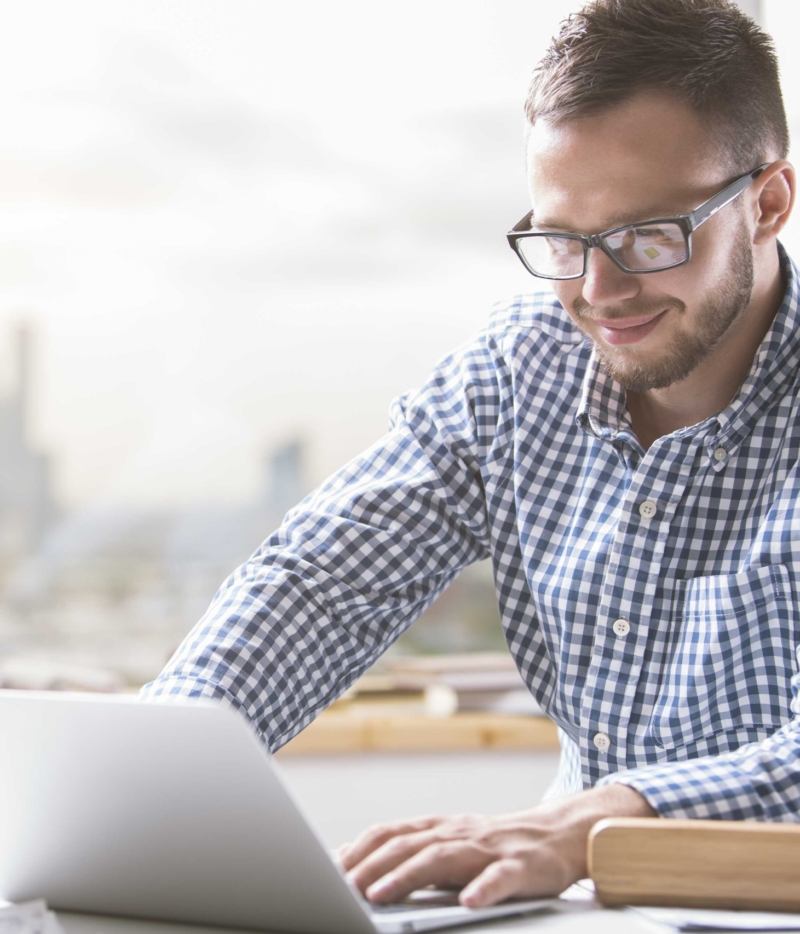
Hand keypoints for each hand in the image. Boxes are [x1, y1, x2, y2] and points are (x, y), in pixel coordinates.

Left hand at [339, 784, 654, 907]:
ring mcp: (489, 848)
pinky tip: (468, 902)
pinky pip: (500, 878)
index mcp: (441, 828)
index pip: (392, 833)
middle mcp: (459, 832)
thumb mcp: (452, 844)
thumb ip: (412, 851)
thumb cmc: (499, 846)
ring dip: (409, 875)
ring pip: (444, 857)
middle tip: (346, 886)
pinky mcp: (520, 867)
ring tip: (383, 893)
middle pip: (409, 844)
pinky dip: (483, 888)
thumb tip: (356, 862)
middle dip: (373, 865)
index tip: (331, 867)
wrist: (562, 834)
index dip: (361, 849)